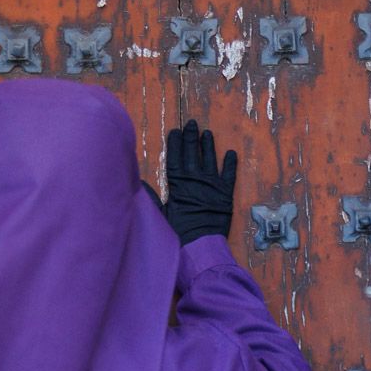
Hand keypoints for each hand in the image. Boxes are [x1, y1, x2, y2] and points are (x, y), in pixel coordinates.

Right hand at [162, 118, 238, 245]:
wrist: (199, 246)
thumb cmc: (178, 234)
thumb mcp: (160, 216)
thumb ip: (151, 198)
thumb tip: (139, 182)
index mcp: (178, 184)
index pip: (175, 159)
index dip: (175, 144)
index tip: (175, 130)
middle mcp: (195, 180)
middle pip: (192, 154)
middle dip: (191, 137)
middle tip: (192, 123)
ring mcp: (212, 185)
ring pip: (210, 160)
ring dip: (208, 146)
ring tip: (207, 133)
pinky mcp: (226, 194)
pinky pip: (229, 175)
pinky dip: (231, 164)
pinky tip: (231, 153)